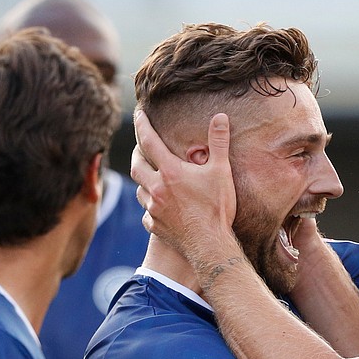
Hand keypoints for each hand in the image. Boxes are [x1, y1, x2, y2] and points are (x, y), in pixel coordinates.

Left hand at [131, 110, 235, 261]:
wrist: (210, 244)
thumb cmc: (217, 208)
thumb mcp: (221, 171)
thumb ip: (219, 142)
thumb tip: (220, 116)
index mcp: (170, 172)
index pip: (149, 141)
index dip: (142, 124)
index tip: (138, 113)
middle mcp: (156, 188)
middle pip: (136, 165)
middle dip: (137, 153)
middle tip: (142, 148)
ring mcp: (153, 208)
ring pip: (139, 189)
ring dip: (142, 180)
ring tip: (150, 177)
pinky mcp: (154, 225)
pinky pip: (146, 213)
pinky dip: (149, 206)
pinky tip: (157, 207)